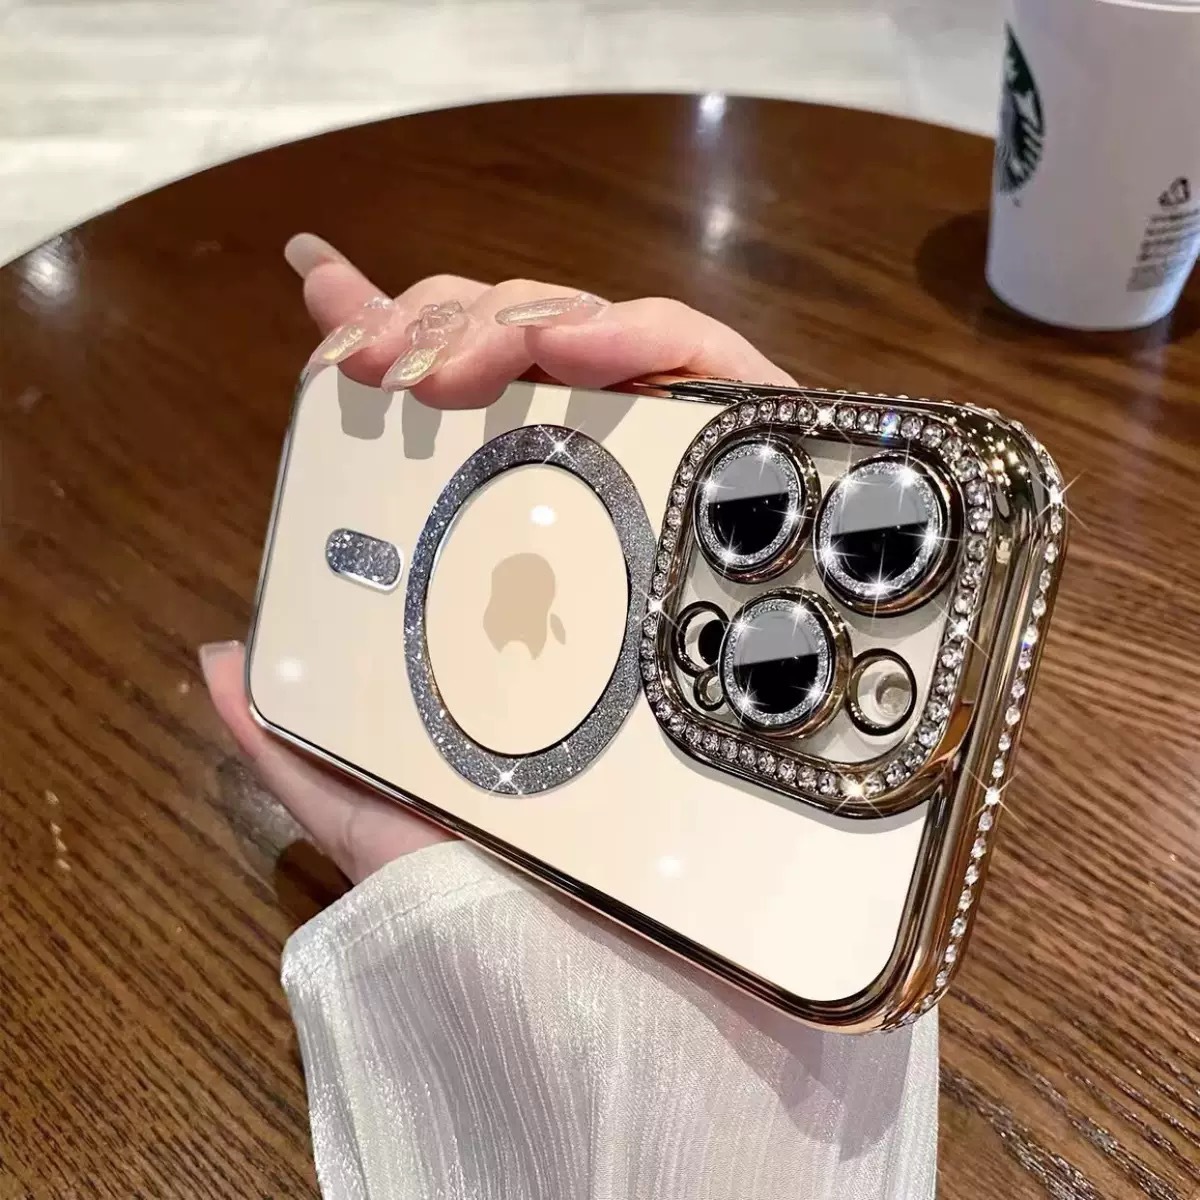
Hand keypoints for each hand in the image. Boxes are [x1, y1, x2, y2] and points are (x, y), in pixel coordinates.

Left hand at [202, 232, 795, 884]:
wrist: (649, 970)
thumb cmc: (528, 895)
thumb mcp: (385, 810)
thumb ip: (300, 744)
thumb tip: (220, 658)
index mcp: (521, 582)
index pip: (461, 432)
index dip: (398, 337)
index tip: (326, 295)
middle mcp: (604, 532)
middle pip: (532, 369)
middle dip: (447, 324)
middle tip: (387, 368)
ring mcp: (683, 511)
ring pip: (615, 353)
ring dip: (525, 319)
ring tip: (464, 362)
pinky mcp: (764, 506)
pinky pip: (720, 383)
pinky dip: (646, 337)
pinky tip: (574, 350)